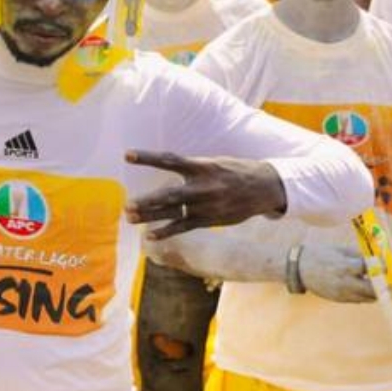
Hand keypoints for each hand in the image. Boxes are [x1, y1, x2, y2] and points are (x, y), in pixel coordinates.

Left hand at [123, 150, 287, 238]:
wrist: (264, 188)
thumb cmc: (235, 171)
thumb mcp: (215, 162)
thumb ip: (192, 167)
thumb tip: (168, 165)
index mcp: (203, 166)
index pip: (170, 160)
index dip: (148, 157)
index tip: (127, 154)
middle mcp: (203, 187)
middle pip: (169, 195)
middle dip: (148, 201)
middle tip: (127, 205)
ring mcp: (206, 205)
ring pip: (173, 213)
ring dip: (150, 216)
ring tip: (130, 217)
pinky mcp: (209, 219)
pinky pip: (184, 226)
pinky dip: (166, 232)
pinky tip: (150, 236)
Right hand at [297, 243, 376, 302]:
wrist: (299, 269)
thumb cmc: (320, 255)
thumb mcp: (340, 250)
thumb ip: (358, 256)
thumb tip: (376, 258)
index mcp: (345, 267)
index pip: (370, 269)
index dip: (382, 267)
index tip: (389, 266)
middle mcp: (345, 282)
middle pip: (372, 289)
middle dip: (384, 286)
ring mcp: (341, 293)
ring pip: (367, 298)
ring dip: (376, 293)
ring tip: (382, 286)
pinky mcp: (339, 299)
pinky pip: (357, 300)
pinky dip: (365, 295)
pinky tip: (367, 288)